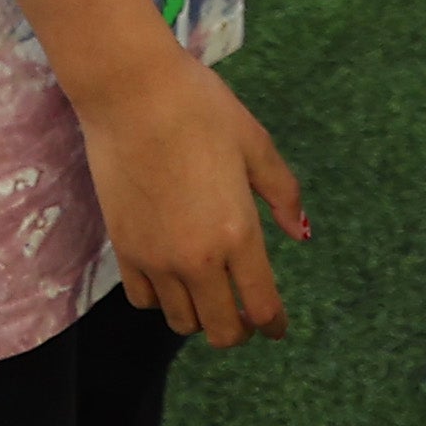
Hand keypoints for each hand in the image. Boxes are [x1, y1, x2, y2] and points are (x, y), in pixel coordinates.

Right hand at [70, 47, 307, 345]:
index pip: (261, 306)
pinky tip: (172, 277)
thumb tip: (301, 233)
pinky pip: (144, 298)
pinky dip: (163, 299)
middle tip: (245, 317)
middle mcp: (197, 259)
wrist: (131, 94)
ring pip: (180, 321)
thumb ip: (282, 194)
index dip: (273, 325)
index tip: (276, 328)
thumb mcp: (255, 144)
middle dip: (239, 331)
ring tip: (209, 294)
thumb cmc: (201, 109)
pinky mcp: (123, 248)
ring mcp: (155, 259)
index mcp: (238, 234)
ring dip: (200, 316)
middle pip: (220, 331)